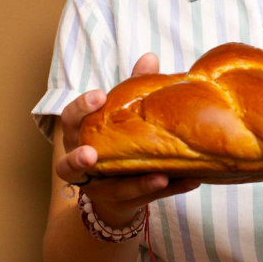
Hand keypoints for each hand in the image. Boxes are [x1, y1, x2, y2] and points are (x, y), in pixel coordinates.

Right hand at [55, 52, 199, 226]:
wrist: (116, 193)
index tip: (98, 95)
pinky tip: (192, 180)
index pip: (70, 120)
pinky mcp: (125, 204)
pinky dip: (171, 190)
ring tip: (159, 176)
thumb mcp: (121, 117)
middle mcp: (83, 166)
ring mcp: (101, 190)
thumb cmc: (116, 144)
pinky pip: (149, 199)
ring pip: (112, 190)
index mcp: (80, 138)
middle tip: (91, 154)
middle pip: (70, 164)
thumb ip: (132, 89)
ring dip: (136, 183)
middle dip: (79, 159)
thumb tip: (150, 57)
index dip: (80, 108)